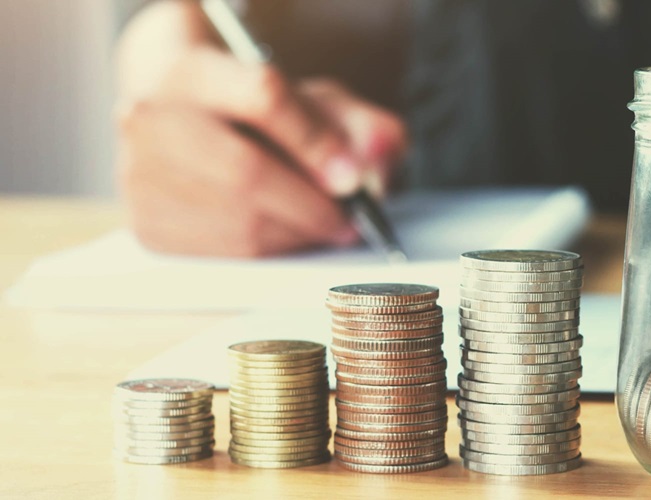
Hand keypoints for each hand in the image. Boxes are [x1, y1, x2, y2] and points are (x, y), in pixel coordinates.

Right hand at [114, 1, 406, 256]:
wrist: (182, 117)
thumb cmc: (257, 112)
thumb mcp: (313, 100)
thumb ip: (360, 125)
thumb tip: (375, 161)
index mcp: (195, 72)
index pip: (264, 98)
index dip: (317, 143)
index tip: (353, 178)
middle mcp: (153, 119)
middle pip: (246, 171)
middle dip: (311, 204)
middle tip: (347, 219)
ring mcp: (140, 174)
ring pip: (237, 220)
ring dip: (295, 233)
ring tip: (320, 227)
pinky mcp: (148, 224)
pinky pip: (224, 253)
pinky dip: (269, 252)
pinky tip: (283, 236)